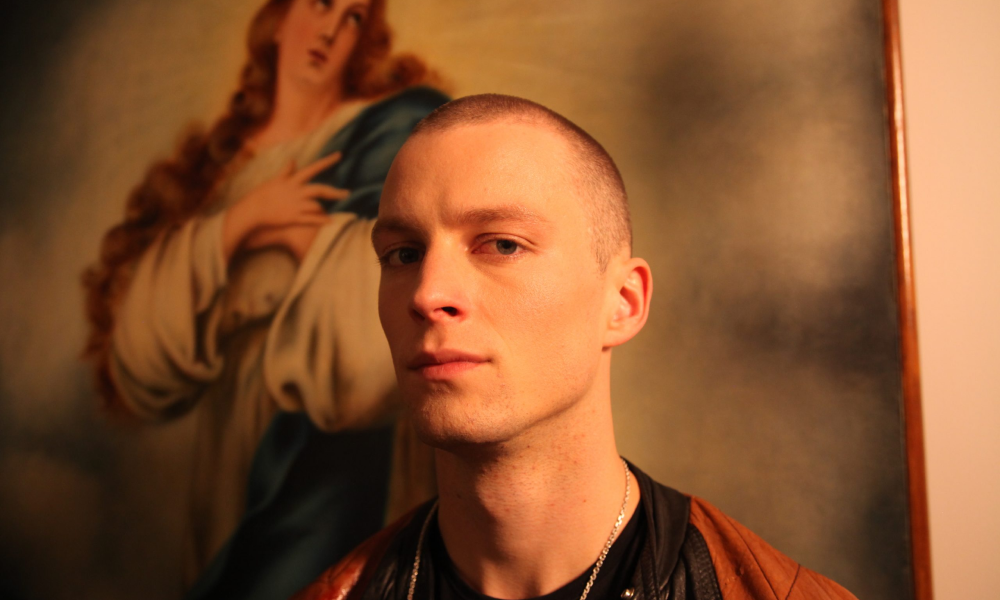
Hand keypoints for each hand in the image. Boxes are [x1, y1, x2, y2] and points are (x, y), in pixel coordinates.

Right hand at [223, 152, 348, 260]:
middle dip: (335, 192)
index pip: (312, 168)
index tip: (339, 155)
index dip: (326, 161)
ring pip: (317, 205)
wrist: (251, 211)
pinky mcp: (293, 218)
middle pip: (320, 189)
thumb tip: (293, 160)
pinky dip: (322, 221)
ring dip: (326, 209)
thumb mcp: (274, 181)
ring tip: (331, 212)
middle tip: (347, 193)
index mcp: (292, 180)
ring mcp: (295, 205)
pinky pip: (311, 220)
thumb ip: (286, 171)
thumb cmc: (261, 195)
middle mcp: (296, 192)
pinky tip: (331, 221)